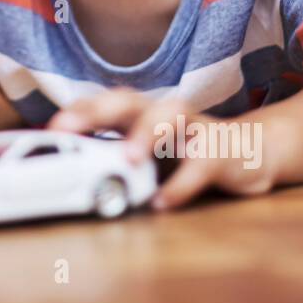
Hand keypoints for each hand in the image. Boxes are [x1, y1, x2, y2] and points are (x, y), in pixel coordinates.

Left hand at [47, 90, 276, 209]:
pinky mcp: (221, 153)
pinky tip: (161, 202)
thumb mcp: (149, 153)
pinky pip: (201, 165)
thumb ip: (115, 158)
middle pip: (130, 101)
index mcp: (143, 114)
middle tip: (68, 127)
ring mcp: (195, 129)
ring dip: (146, 134)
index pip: (106, 104)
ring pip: (171, 116)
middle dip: (97, 110)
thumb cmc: (188, 152)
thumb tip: (70, 175)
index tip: (52, 128)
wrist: (251, 152)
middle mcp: (165, 114)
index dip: (78, 111)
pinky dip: (181, 185)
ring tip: (127, 158)